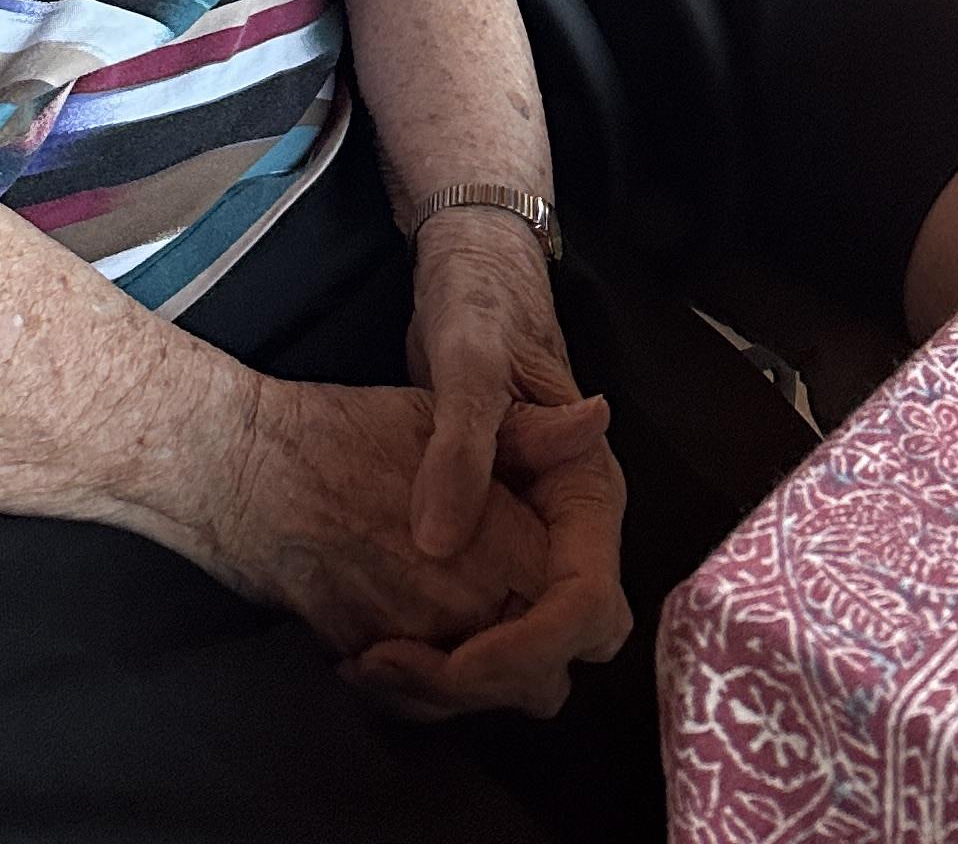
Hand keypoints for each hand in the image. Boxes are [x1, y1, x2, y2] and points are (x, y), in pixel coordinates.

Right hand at [208, 375, 557, 686]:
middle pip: (540, 676)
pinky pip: (419, 703)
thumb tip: (596, 418)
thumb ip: (529, 436)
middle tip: (514, 609)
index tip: (553, 583)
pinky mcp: (366, 664)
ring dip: (479, 673)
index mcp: (500, 546)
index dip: (574, 607)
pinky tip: (413, 643)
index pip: (580, 611)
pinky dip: (424, 685)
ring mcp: (414, 645)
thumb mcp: (443, 415)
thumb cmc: (342, 433)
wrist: (247, 470)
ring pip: (480, 699)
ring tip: (461, 623)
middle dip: (532, 654)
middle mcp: (465, 607)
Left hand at [370, 215, 627, 713]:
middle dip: (489, 679)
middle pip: (560, 651)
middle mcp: (571, 535)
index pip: (585, 608)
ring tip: (373, 663)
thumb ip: (460, 448)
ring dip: (454, 677)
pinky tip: (371, 644)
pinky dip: (435, 652)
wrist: (468, 279)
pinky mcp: (492, 550)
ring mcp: (533, 545)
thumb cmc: (481, 310)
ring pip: (520, 653)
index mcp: (587, 497)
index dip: (526, 649)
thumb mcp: (469, 363)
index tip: (456, 661)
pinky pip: (482, 627)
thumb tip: (438, 546)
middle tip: (403, 669)